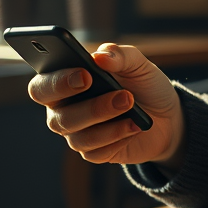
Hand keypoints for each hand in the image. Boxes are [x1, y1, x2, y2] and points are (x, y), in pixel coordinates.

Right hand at [27, 44, 184, 167]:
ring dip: (109, 122)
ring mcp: (77, 134)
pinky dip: (118, 137)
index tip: (85, 75)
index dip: (56, 83)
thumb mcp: (137, 64)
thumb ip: (119, 55)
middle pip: (57, 118)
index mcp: (64, 83)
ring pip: (78, 138)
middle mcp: (64, 110)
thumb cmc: (142, 84)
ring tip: (132, 106)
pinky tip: (135, 126)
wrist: (166, 116)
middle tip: (122, 95)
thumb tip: (100, 56)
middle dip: (90, 108)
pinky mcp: (94, 153)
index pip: (42, 86)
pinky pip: (97, 152)